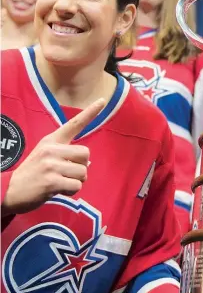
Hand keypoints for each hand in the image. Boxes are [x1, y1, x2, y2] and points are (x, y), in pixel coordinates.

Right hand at [2, 99, 105, 216]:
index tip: (102, 100)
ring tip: (60, 182)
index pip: (74, 124)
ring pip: (83, 172)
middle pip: (86, 154)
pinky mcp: (51, 181)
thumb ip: (66, 155)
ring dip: (76, 181)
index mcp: (51, 141)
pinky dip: (71, 191)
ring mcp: (51, 165)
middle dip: (81, 167)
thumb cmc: (33, 174)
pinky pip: (76, 186)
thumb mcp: (46, 156)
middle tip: (66, 173)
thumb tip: (88, 163)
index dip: (90, 113)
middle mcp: (51, 149)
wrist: (8, 190)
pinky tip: (59, 190)